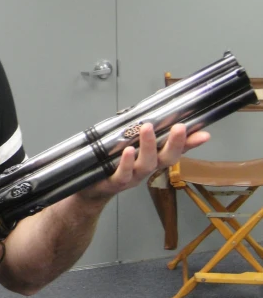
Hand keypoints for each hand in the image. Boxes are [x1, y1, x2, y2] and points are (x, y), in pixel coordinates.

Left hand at [79, 122, 209, 202]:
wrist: (93, 189)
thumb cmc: (115, 163)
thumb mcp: (131, 147)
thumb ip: (145, 132)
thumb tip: (156, 108)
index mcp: (153, 159)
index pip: (177, 150)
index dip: (190, 143)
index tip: (204, 134)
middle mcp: (147, 168)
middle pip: (166, 158)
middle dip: (175, 143)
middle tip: (180, 127)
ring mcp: (132, 176)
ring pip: (145, 164)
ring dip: (148, 147)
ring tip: (148, 128)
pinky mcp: (114, 181)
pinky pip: (123, 174)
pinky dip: (126, 162)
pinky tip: (128, 150)